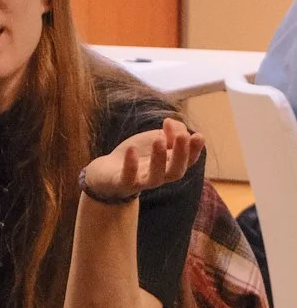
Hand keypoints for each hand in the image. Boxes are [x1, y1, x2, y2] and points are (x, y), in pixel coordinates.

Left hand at [81, 118, 203, 201]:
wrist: (108, 169)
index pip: (188, 160)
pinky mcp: (123, 184)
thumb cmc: (138, 153)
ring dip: (159, 159)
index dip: (195, 150)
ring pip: (155, 177)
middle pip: (176, 171)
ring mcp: (142, 181)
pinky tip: (132, 150)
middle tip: (183, 136)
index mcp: (171, 164)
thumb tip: (171, 123)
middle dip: (181, 155)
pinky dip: (131, 165)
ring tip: (158, 139)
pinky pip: (128, 178)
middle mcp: (160, 176)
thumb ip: (172, 130)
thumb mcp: (157, 137)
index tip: (198, 135)